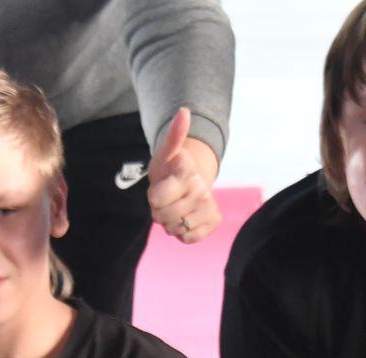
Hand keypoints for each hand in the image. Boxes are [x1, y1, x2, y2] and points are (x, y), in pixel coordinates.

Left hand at [147, 108, 220, 243]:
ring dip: (170, 222)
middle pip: (163, 217)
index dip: (152, 197)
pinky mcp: (213, 222)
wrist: (191, 181)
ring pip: (175, 229)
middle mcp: (202, 192)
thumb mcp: (166, 152)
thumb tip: (184, 111)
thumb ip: (173, 135)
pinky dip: (182, 232)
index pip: (155, 200)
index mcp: (188, 175)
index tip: (161, 186)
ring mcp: (209, 208)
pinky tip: (185, 217)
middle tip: (167, 198)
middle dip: (159, 211)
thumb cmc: (172, 167)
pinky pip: (187, 238)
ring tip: (176, 207)